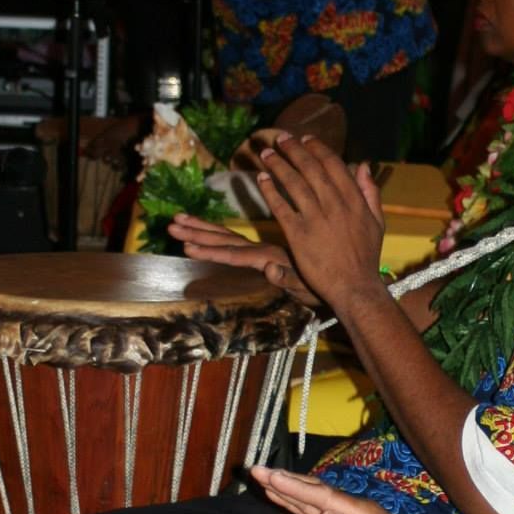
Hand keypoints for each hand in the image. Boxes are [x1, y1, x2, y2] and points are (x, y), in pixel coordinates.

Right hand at [166, 217, 319, 303]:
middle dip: (197, 233)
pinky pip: (240, 254)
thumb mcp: (306, 283)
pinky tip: (199, 247)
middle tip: (170, 224)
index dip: (206, 241)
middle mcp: (262, 254)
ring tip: (176, 228)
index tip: (182, 236)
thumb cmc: (326, 283)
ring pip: (228, 243)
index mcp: (269, 255)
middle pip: (224, 239)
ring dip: (202, 236)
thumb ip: (286, 278)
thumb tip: (268, 271)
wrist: (343, 288)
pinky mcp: (268, 265)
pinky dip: (219, 249)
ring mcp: (264, 259)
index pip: (232, 246)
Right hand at [249, 466, 430, 513]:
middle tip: (255, 470)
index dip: (296, 487)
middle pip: (311, 491)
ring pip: (308, 500)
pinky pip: (310, 513)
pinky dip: (292, 504)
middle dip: (283, 481)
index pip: (323, 496)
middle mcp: (348, 511)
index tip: (271, 476)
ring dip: (284, 488)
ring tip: (260, 477)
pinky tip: (277, 497)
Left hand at [252, 135, 384, 308]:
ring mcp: (316, 219)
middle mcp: (335, 204)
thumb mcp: (377, 222)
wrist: (354, 286)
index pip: (334, 164)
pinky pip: (281, 206)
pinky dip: (270, 190)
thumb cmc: (366, 256)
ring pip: (294, 183)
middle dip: (294, 149)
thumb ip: (370, 192)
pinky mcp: (299, 235)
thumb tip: (363, 165)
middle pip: (311, 168)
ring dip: (278, 164)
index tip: (305, 139)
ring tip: (266, 153)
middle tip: (281, 138)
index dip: (318, 148)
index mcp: (355, 200)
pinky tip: (261, 179)